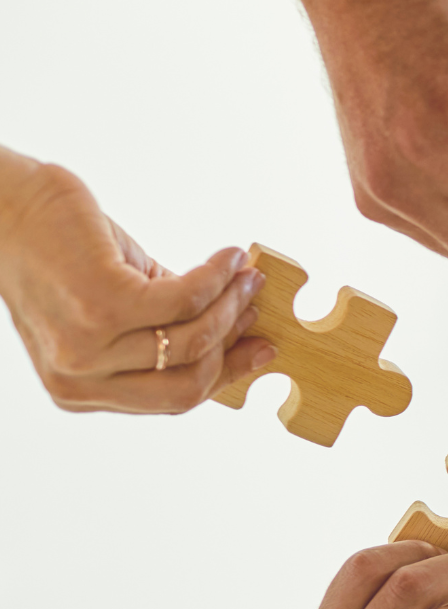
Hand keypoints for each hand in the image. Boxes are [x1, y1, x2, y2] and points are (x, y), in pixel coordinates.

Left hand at [0, 151, 269, 412]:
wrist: (6, 208)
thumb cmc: (60, 252)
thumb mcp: (115, 307)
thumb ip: (165, 329)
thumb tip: (240, 329)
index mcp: (78, 389)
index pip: (172, 399)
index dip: (225, 373)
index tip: (261, 348)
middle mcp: (78, 378)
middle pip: (189, 381)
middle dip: (232, 341)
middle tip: (254, 302)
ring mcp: (88, 346)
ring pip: (192, 338)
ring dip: (230, 301)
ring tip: (244, 273)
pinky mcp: (101, 304)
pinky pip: (186, 297)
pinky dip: (216, 275)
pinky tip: (228, 257)